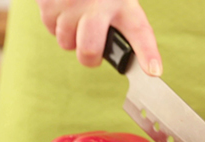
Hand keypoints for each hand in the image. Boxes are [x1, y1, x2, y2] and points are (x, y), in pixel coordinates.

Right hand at [36, 0, 161, 75]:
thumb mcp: (119, 1)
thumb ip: (123, 26)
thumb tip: (132, 61)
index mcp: (124, 4)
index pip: (140, 32)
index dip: (147, 54)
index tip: (153, 71)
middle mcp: (100, 2)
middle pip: (89, 50)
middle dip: (89, 58)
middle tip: (92, 51)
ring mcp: (73, 2)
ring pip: (67, 42)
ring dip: (71, 37)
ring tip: (77, 18)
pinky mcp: (50, 1)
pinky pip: (51, 29)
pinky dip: (56, 24)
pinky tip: (65, 9)